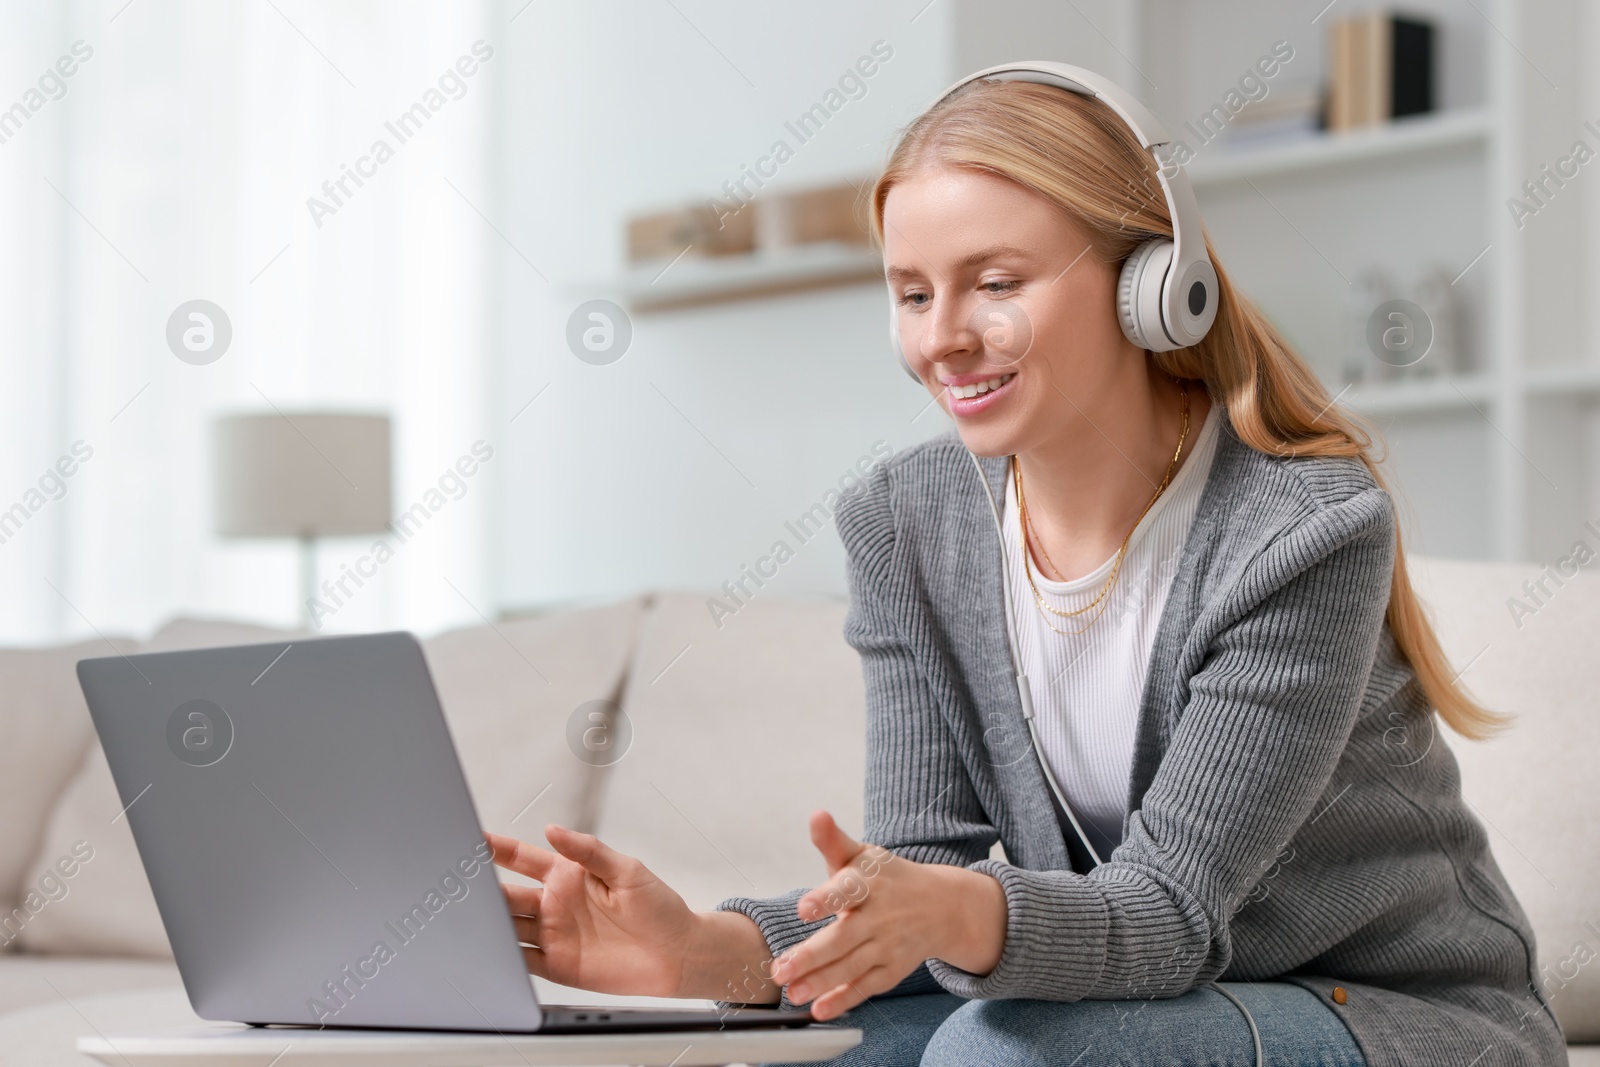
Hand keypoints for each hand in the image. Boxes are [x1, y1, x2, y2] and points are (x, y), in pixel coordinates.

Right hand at [487, 826, 699, 997]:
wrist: (678, 953)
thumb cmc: (658, 908)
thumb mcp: (626, 870)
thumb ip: (588, 851)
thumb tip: (554, 829)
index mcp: (568, 876)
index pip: (523, 859)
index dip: (497, 849)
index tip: (473, 840)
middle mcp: (556, 905)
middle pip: (508, 895)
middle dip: (483, 890)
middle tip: (462, 886)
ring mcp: (554, 935)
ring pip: (510, 928)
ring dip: (490, 925)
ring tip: (468, 920)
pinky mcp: (559, 965)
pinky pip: (524, 961)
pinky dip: (506, 959)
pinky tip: (492, 953)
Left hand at [766, 811, 1007, 1020]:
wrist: (942, 906)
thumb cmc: (887, 878)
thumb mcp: (863, 855)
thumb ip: (833, 841)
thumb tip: (815, 815)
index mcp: (870, 883)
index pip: (847, 890)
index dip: (826, 899)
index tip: (803, 908)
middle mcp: (880, 916)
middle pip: (844, 938)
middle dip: (811, 956)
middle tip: (779, 969)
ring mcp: (887, 946)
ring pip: (852, 967)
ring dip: (821, 982)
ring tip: (791, 992)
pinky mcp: (891, 970)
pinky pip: (866, 987)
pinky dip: (843, 1000)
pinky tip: (818, 1010)